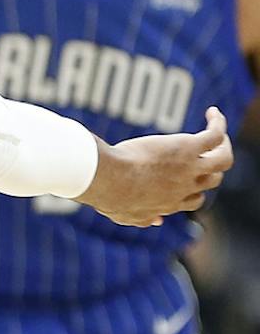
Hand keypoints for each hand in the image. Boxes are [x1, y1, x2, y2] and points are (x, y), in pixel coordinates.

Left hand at [82, 106, 231, 226]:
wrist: (110, 179)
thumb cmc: (109, 195)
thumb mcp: (125, 213)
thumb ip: (142, 218)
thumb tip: (158, 221)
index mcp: (170, 203)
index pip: (193, 200)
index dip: (194, 191)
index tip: (185, 182)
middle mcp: (185, 187)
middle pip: (213, 180)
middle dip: (212, 169)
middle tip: (207, 153)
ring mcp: (190, 168)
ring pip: (223, 159)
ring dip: (223, 146)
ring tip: (216, 133)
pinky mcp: (189, 148)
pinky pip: (215, 134)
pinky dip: (218, 123)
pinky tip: (212, 113)